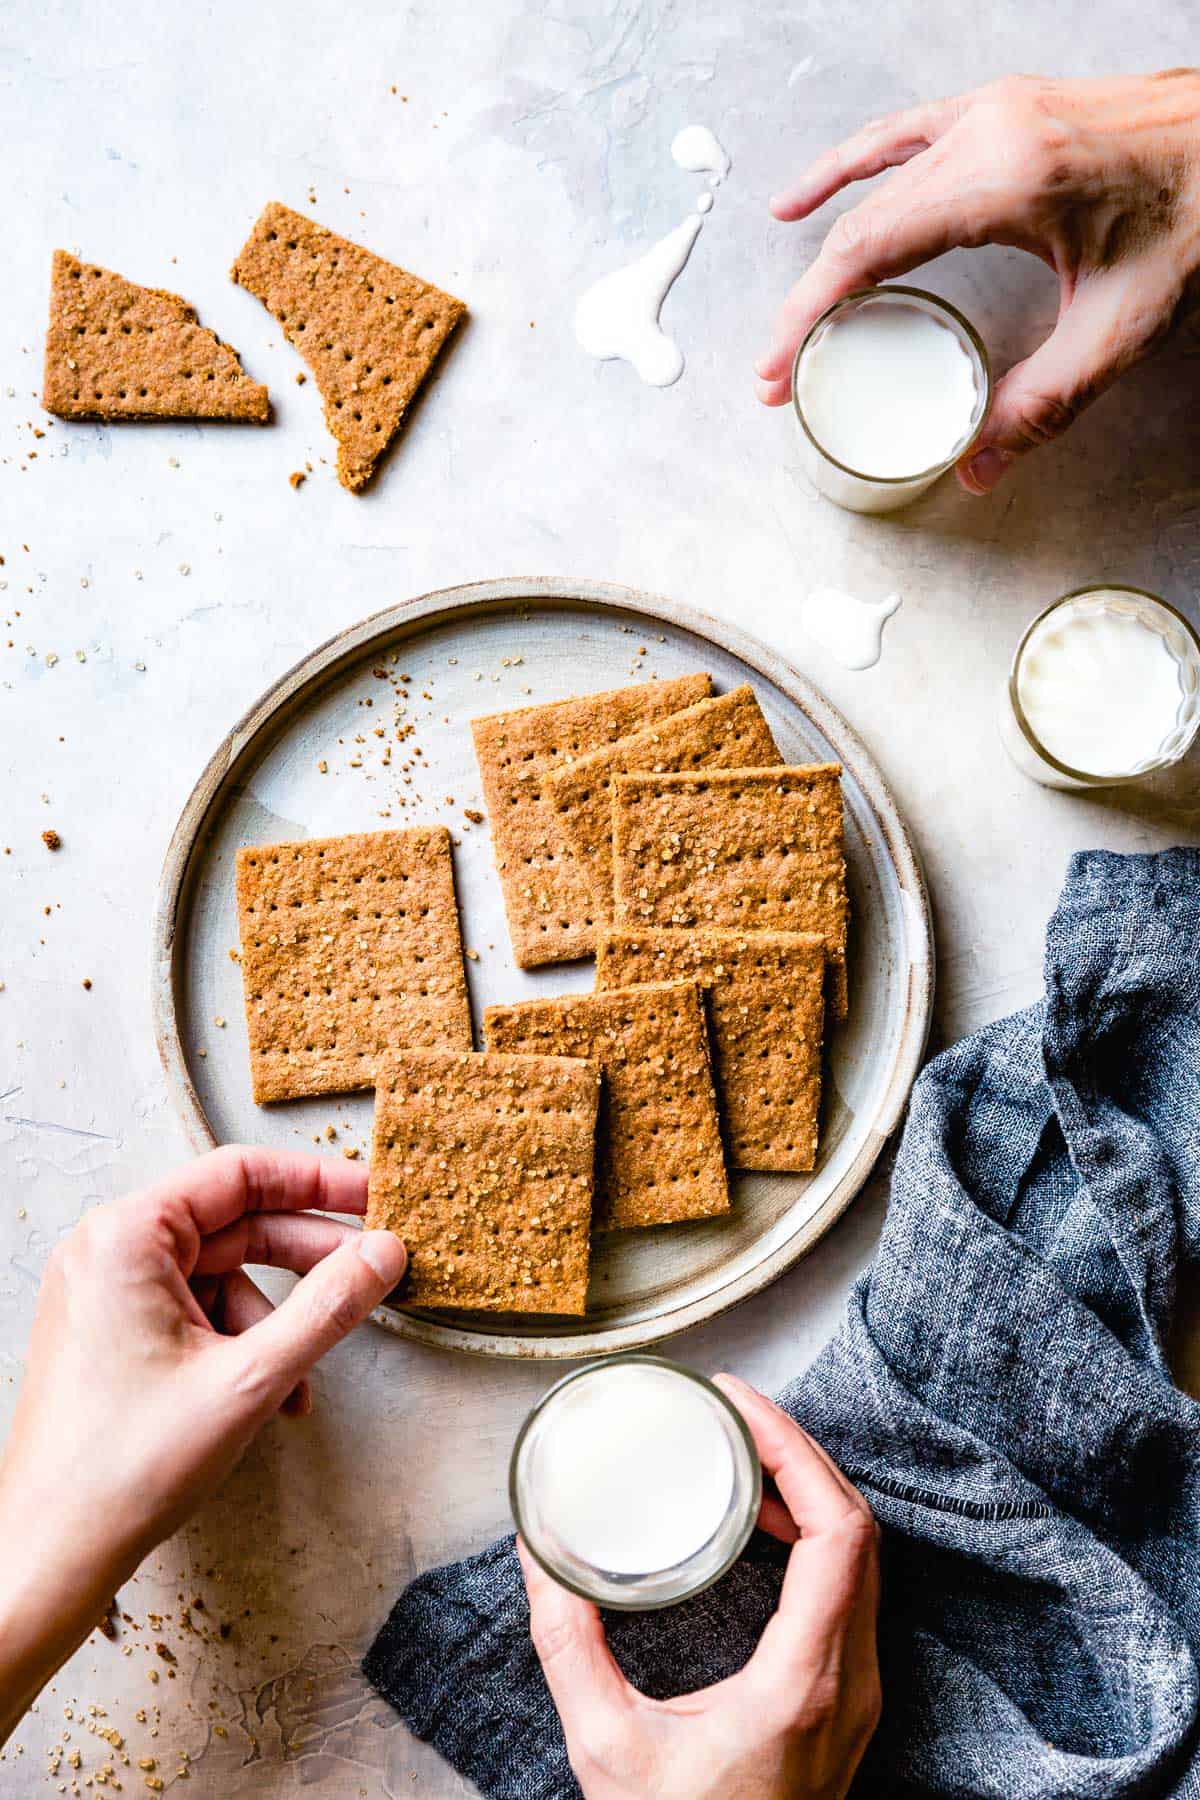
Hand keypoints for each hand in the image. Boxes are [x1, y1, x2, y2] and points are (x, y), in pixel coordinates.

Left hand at [0, 1145, 405, 1741]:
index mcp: (127, 1237)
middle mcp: (110, 1251)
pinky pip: (196, 1314)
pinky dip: (241, 1346)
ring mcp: (108, 1293)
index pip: (240, 1174)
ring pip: (222, 1276)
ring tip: (301, 1381)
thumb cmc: (126, 1468)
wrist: (51, 1554)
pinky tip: (270, 1398)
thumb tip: (384, 1253)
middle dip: (308, 1258)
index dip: (317, 1183)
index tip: (375, 1198)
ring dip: (275, 1322)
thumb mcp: (250, 1378)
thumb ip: (328, 1307)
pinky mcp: (113, 1333)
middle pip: (235, 1224)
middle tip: (374, 1268)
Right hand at [519, 1374, 880, 1799]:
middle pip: (858, 1529)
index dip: (795, 1448)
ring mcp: (857, 1693)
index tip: (739, 1404)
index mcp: (805, 1679)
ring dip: (809, 1491)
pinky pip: (849, 1591)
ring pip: (861, 1558)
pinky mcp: (844, 1702)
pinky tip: (762, 1522)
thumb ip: (569, 1647)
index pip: (838, 1530)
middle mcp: (850, 1679)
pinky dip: (813, 1535)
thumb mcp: (607, 1750)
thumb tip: (538, 1556)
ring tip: (743, 1450)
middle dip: (798, 1451)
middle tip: (733, 1408)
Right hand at [755, 70, 1199, 491]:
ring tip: (782, 301)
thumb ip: (1045, 403)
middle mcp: (988, 131)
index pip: (873, 247)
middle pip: (863, 220)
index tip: (777, 368)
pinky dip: (852, 166)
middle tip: (777, 367)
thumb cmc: (1193, 215)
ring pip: (874, 177)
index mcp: (1008, 180)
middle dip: (809, 299)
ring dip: (819, 239)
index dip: (810, 312)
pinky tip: (813, 194)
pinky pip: (904, 132)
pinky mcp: (1003, 106)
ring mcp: (993, 109)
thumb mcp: (1120, 327)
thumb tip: (976, 468)